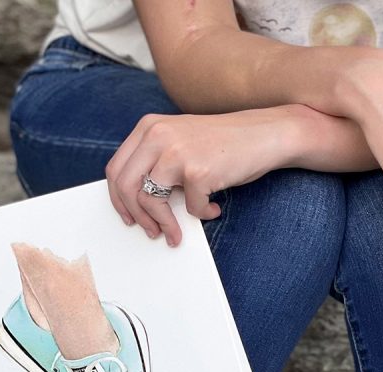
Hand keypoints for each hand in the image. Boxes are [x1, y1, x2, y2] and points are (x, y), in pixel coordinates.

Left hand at [105, 108, 299, 245]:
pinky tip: (214, 207)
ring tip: (175, 233)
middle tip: (150, 231)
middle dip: (137, 216)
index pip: (116, 169)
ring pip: (149, 201)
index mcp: (148, 127)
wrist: (266, 134)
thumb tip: (134, 202)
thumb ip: (155, 160)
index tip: (128, 217)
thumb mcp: (179, 140)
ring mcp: (176, 152)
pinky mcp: (198, 171)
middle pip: (126, 186)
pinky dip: (202, 213)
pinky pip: (189, 207)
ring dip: (163, 224)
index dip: (118, 200)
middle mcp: (158, 135)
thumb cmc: (224, 144)